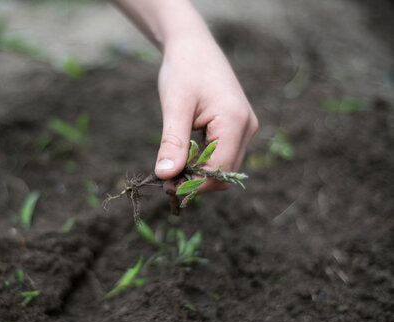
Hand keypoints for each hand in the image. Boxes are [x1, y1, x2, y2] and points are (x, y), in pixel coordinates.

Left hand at [154, 36, 257, 192]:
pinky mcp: (238, 128)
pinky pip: (224, 156)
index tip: (165, 184)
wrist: (193, 46)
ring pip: (225, 168)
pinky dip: (203, 163)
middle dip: (196, 182)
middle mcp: (247, 128)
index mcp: (235, 121)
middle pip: (224, 174)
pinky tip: (183, 156)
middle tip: (165, 178)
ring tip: (172, 167)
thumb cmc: (183, 70)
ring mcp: (245, 128)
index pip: (219, 171)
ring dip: (199, 174)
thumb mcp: (174, 107)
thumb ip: (172, 143)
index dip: (193, 184)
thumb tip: (165, 176)